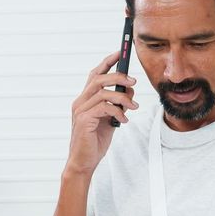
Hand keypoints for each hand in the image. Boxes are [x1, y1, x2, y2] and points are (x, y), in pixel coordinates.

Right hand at [64, 54, 139, 177]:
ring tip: (134, 106)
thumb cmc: (95, 141)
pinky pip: (104, 107)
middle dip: (119, 76)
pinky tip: (124, 121)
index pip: (95, 75)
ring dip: (122, 97)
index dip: (107, 62)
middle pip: (99, 79)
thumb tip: (130, 90)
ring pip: (103, 92)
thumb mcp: (111, 119)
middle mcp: (80, 101)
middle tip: (134, 82)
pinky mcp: (83, 120)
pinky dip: (117, 111)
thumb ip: (118, 105)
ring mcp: (80, 110)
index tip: (120, 53)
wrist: (84, 161)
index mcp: (86, 99)